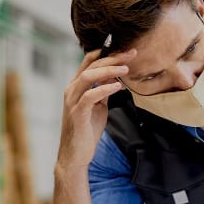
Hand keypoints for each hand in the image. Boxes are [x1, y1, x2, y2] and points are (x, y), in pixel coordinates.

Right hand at [56, 48, 135, 171]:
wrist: (76, 153)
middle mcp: (72, 90)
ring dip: (109, 70)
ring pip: (88, 77)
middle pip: (91, 66)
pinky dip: (105, 89)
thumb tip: (115, 78)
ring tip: (126, 69)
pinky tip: (118, 87)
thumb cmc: (87, 129)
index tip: (126, 50)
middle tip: (131, 54)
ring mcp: (73, 101)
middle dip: (112, 58)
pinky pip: (90, 96)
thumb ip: (103, 91)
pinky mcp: (77, 114)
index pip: (89, 62)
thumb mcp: (99, 106)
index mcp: (76, 86)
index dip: (107, 53)